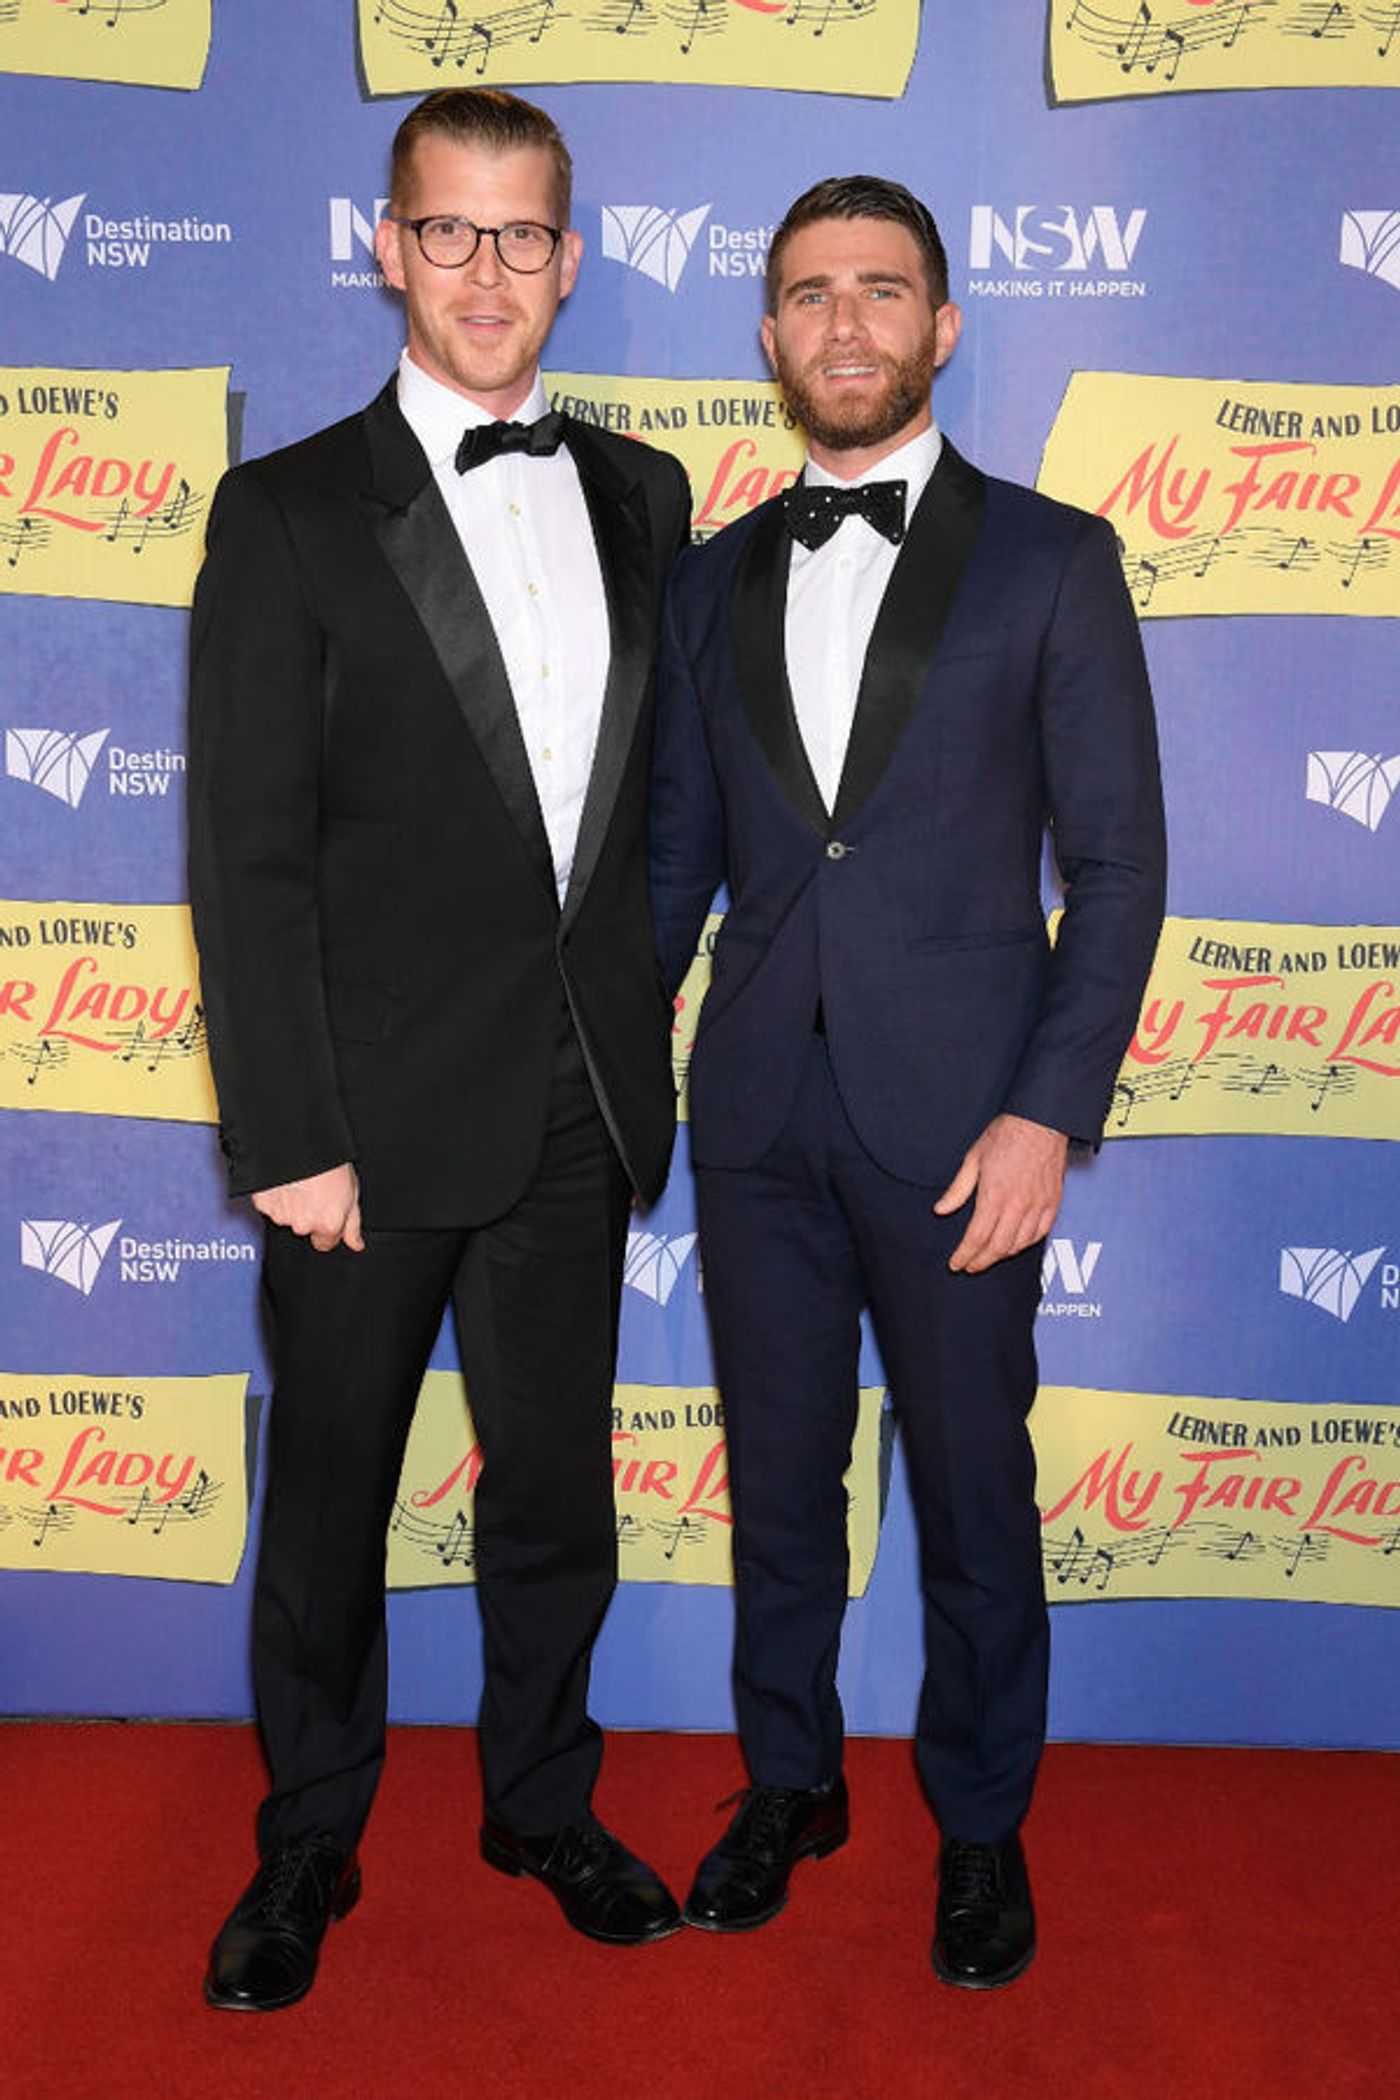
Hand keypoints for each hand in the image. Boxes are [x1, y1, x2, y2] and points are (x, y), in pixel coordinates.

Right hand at [251, 1163, 363, 1252]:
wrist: (298, 1141)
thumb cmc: (329, 1162)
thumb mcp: (352, 1190)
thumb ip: (353, 1224)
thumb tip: (356, 1244)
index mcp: (327, 1224)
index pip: (325, 1244)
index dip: (327, 1226)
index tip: (327, 1210)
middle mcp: (303, 1225)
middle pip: (305, 1228)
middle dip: (309, 1214)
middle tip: (314, 1190)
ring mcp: (281, 1215)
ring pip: (287, 1218)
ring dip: (292, 1205)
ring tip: (300, 1182)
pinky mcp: (262, 1203)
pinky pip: (270, 1206)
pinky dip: (276, 1197)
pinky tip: (284, 1181)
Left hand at [933, 1114, 1067, 1274]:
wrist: (1041, 1121)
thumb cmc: (1007, 1134)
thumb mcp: (973, 1158)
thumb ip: (958, 1189)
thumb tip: (942, 1209)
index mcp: (995, 1195)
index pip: (977, 1238)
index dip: (964, 1255)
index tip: (956, 1264)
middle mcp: (1018, 1205)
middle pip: (998, 1247)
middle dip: (981, 1262)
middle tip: (970, 1266)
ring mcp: (1038, 1205)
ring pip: (1019, 1244)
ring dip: (1002, 1255)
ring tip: (989, 1256)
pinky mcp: (1053, 1202)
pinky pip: (1040, 1233)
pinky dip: (1026, 1244)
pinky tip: (1016, 1244)